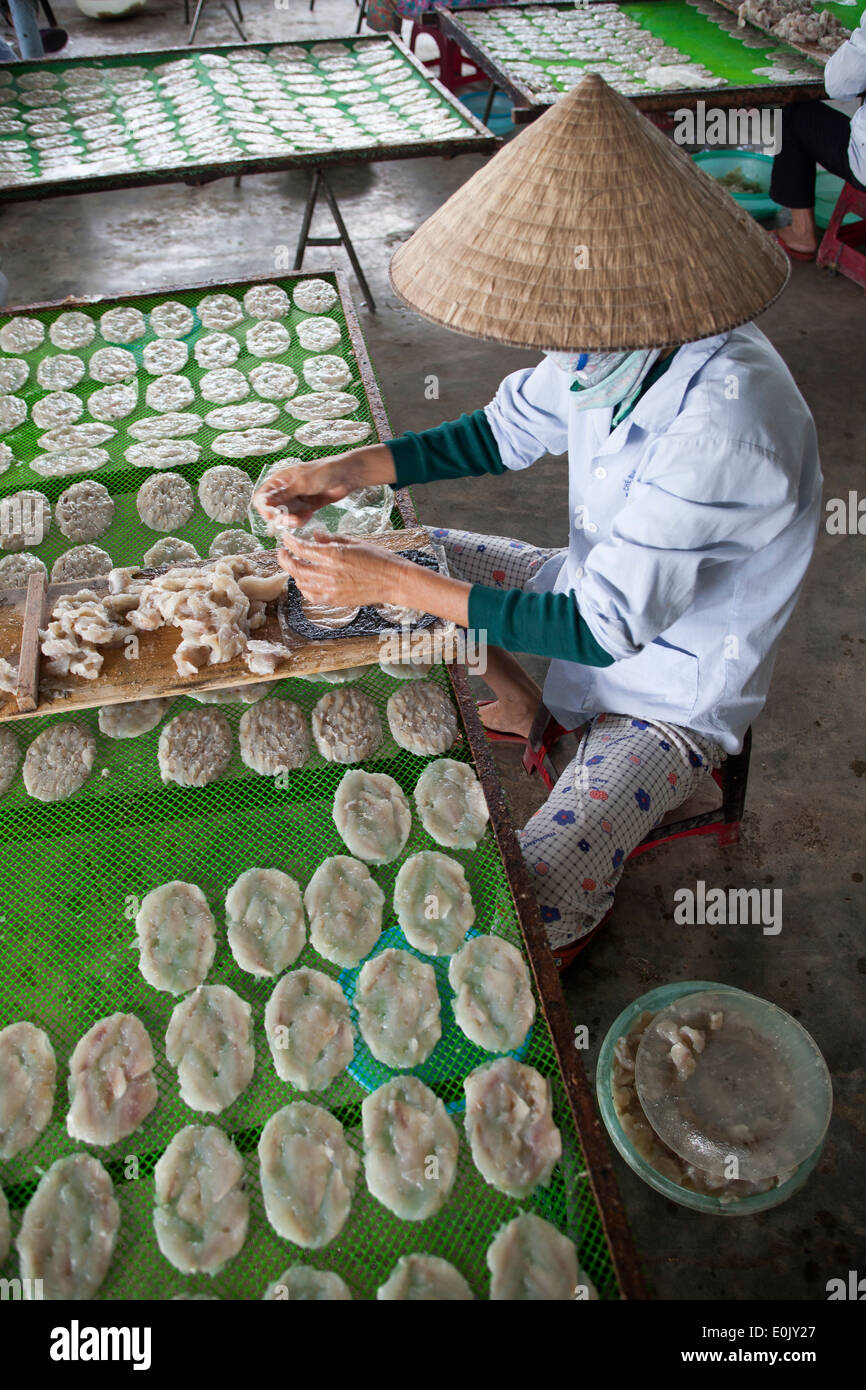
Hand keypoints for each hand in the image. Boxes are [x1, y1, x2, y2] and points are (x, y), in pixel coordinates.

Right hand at [252, 442, 397, 531]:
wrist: (347, 475)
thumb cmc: (324, 472)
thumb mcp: (302, 482)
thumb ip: (283, 494)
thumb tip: (264, 504)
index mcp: (279, 480)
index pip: (261, 497)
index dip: (264, 508)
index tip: (272, 515)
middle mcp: (284, 490)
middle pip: (273, 509)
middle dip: (282, 517)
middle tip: (294, 520)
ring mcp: (295, 499)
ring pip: (285, 516)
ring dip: (293, 520)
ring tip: (305, 517)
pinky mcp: (306, 507)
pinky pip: (297, 518)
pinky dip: (301, 520)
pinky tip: (310, 515)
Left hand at [278, 530, 414, 606]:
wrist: (394, 581)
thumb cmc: (379, 558)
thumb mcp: (355, 542)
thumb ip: (332, 539)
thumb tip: (314, 535)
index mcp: (334, 554)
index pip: (301, 548)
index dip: (289, 542)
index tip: (285, 537)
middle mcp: (329, 572)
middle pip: (296, 567)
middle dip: (285, 559)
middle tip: (282, 553)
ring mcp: (331, 589)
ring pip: (301, 582)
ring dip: (294, 573)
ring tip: (294, 566)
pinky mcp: (335, 600)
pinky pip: (312, 596)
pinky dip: (305, 589)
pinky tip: (306, 583)